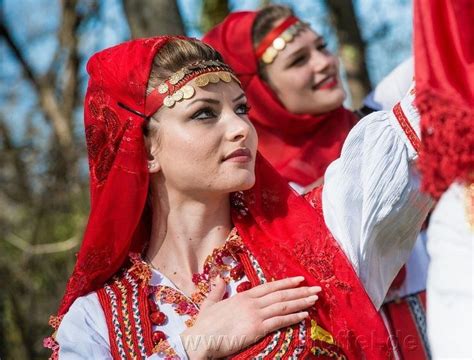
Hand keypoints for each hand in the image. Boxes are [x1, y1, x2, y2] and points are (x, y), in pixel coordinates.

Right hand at [180, 276, 320, 358]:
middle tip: (317, 289)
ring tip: (315, 300)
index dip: (286, 283)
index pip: (270, 287)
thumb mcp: (210, 303)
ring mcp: (255, 315)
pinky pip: (279, 321)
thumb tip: (219, 279)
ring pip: (283, 306)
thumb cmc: (205, 324)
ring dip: (301, 302)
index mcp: (243, 296)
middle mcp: (252, 302)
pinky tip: (304, 316)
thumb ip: (217, 290)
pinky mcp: (257, 328)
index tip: (300, 279)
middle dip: (300, 291)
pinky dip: (293, 317)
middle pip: (281, 294)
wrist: (203, 339)